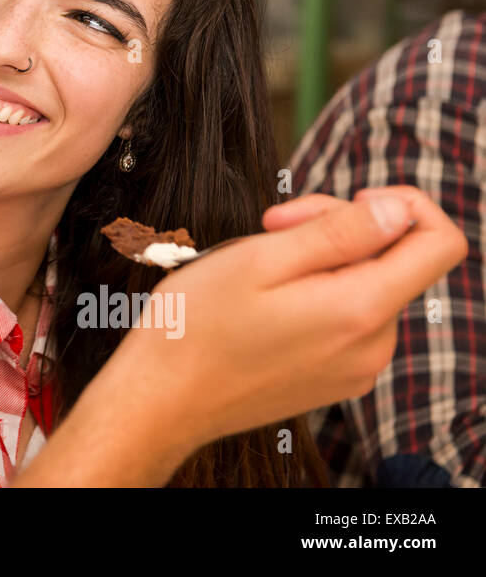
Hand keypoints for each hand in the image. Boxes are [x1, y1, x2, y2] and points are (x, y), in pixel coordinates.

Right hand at [112, 188, 467, 451]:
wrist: (161, 399)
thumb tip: (398, 210)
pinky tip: (265, 299)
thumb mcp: (260, 258)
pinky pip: (349, 319)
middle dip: (341, 228)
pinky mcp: (336, 379)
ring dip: (323, 262)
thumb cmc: (196, 326)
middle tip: (271, 225)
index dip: (404, 204)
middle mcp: (373, 345)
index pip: (440, 242)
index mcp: (360, 309)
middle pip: (396, 259)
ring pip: (369, 286)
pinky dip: (317, 295)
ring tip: (259, 266)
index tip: (346, 202)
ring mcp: (357, 368)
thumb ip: (338, 232)